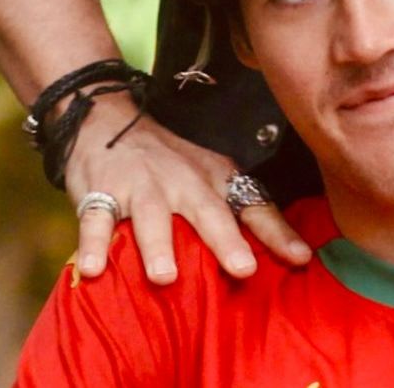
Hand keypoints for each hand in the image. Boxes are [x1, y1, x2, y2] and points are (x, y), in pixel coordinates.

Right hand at [64, 93, 312, 284]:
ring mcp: (140, 187)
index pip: (251, 205)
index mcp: (212, 179)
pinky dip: (94, 244)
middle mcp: (181, 182)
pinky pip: (96, 220)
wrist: (105, 118)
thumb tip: (298, 257)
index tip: (301, 258)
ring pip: (151, 216)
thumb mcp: (209, 177)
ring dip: (158, 245)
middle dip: (225, 239)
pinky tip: (92, 269)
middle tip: (243, 268)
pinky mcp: (100, 192)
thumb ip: (245, 213)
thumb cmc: (168, 162)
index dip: (277, 232)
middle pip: (206, 210)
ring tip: (165, 276)